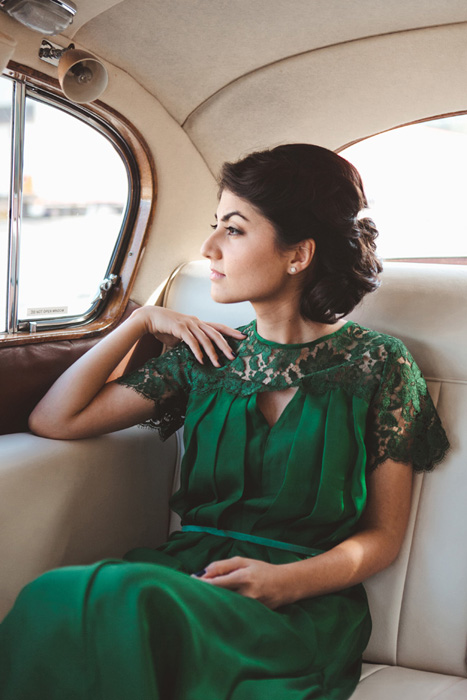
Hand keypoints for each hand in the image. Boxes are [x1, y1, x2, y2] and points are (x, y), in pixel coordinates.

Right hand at [131, 306, 245, 366]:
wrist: (149, 318)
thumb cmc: (165, 327)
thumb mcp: (181, 335)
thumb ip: (190, 342)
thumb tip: (197, 353)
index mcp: (198, 323)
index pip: (218, 327)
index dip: (231, 332)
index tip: (243, 337)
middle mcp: (196, 322)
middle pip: (216, 333)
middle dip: (226, 346)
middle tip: (234, 357)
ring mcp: (189, 324)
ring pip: (206, 339)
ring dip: (213, 353)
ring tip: (218, 364)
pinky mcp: (179, 328)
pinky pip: (192, 341)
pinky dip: (198, 351)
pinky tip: (202, 360)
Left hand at [194, 556, 292, 608]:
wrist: (286, 584)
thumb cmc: (263, 570)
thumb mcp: (244, 561)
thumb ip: (223, 565)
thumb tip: (204, 572)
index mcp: (243, 577)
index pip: (217, 583)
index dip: (202, 584)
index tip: (191, 582)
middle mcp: (246, 594)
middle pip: (218, 597)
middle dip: (205, 594)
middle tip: (192, 591)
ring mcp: (250, 607)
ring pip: (225, 606)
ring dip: (214, 601)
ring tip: (206, 598)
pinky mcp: (252, 615)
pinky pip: (233, 611)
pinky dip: (224, 607)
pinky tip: (220, 605)